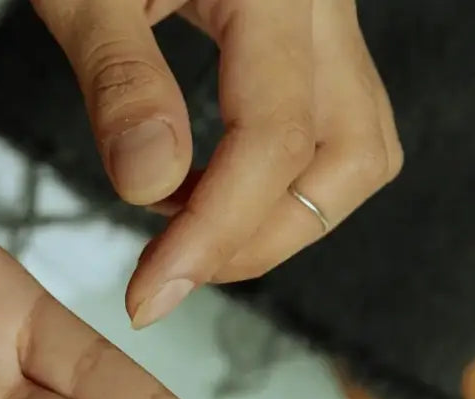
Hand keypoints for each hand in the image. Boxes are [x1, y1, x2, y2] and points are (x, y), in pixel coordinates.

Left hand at [32, 0, 402, 325]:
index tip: (150, 294)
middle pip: (350, 154)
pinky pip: (328, 120)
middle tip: (172, 270)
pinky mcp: (306, 31)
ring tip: (188, 234)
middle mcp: (323, 2)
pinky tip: (201, 187)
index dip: (215, 233)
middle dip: (264, 235)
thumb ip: (118, 77)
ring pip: (356, 145)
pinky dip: (279, 177)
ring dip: (284, 214)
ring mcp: (325, 15)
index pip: (275, 137)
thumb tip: (153, 190)